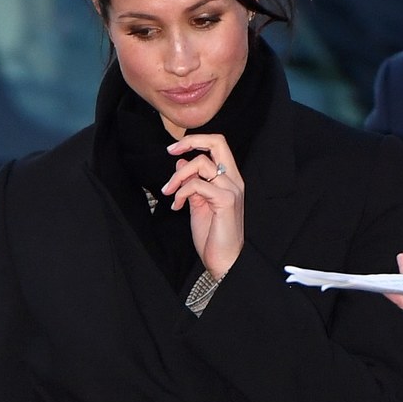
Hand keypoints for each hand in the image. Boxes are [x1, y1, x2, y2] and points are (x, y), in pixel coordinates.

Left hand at [160, 133, 244, 277]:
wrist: (224, 260)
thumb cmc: (212, 235)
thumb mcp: (197, 203)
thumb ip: (191, 182)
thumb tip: (182, 161)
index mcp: (229, 179)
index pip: (218, 145)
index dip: (195, 141)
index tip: (173, 150)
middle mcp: (233, 180)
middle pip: (218, 142)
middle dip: (190, 141)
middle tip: (170, 151)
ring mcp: (232, 190)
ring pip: (201, 163)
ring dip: (178, 176)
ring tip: (169, 192)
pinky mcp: (226, 201)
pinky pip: (197, 184)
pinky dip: (181, 192)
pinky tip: (177, 206)